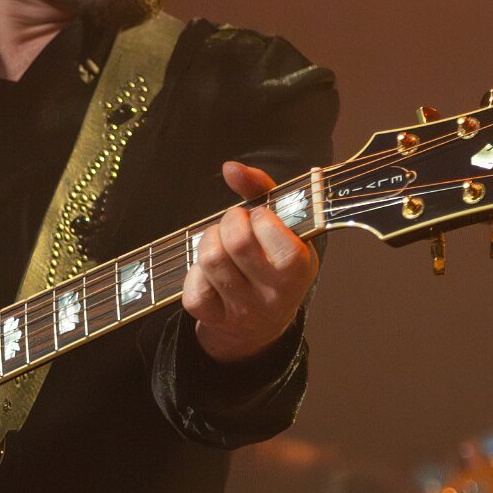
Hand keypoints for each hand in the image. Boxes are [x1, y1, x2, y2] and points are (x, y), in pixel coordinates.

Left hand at [182, 161, 316, 364]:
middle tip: (234, 224)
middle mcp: (274, 295)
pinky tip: (208, 272)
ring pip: (211, 261)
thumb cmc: (273, 262)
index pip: (275, 236)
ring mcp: (244, 310)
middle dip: (229, 221)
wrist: (262, 324)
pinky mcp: (214, 320)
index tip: (259, 217)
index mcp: (299, 269)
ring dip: (209, 241)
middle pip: (237, 242)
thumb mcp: (283, 227)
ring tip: (220, 243)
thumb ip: (261, 190)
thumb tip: (231, 168)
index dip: (259, 217)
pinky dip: (194, 273)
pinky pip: (193, 289)